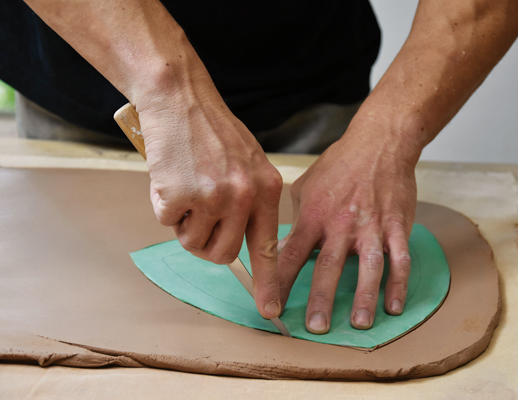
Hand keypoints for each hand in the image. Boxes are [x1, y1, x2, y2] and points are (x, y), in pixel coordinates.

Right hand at [137, 79, 282, 319]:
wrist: (181, 98)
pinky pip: (167, 223)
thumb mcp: (249, 162)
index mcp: (267, 188)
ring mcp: (212, 197)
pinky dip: (164, 206)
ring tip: (186, 191)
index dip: (269, 283)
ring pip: (194, 243)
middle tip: (199, 219)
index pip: (269, 246)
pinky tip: (171, 178)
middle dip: (208, 244)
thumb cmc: (213, 131)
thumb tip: (240, 239)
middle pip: (224, 253)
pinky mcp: (179, 195)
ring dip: (186, 226)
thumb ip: (251, 200)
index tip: (270, 311)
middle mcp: (244, 196)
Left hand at [277, 111, 419, 332]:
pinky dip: (399, 284)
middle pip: (328, 266)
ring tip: (359, 324)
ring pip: (368, 267)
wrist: (379, 143)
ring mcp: (372, 225)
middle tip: (316, 327)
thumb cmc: (339, 165)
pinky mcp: (397, 225)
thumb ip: (296, 219)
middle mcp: (341, 223)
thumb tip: (283, 247)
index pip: (290, 254)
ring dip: (364, 297)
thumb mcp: (305, 186)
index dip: (278, 283)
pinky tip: (394, 306)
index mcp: (314, 215)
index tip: (271, 308)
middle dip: (321, 299)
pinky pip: (400, 259)